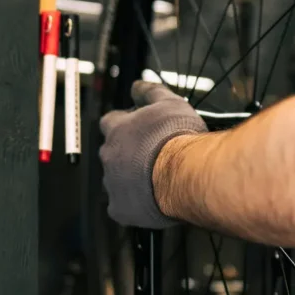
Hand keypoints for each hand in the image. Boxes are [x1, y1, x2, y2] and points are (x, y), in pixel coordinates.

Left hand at [99, 81, 206, 228]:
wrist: (186, 174)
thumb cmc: (178, 138)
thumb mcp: (168, 102)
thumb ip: (149, 91)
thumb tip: (136, 85)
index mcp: (117, 129)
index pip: (110, 122)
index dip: (125, 125)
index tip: (139, 130)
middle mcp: (109, 154)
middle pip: (111, 152)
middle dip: (127, 154)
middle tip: (150, 157)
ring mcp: (111, 183)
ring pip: (115, 180)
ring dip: (130, 179)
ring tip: (155, 180)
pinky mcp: (119, 208)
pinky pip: (121, 207)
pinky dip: (132, 204)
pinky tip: (150, 200)